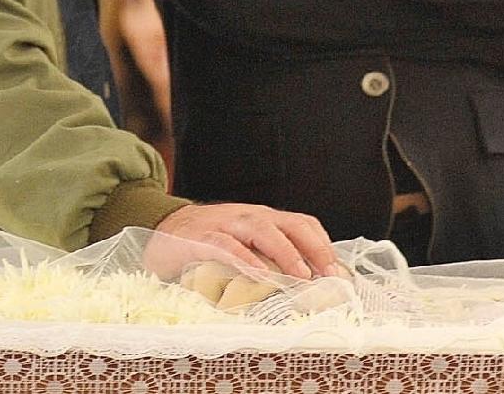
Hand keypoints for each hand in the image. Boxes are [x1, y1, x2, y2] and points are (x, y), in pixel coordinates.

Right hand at [150, 202, 337, 279]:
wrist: (163, 232)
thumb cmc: (210, 245)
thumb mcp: (246, 249)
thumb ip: (272, 261)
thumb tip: (312, 287)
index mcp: (263, 219)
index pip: (303, 224)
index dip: (324, 247)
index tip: (340, 274)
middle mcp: (248, 216)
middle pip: (290, 223)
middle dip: (314, 248)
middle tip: (329, 276)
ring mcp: (224, 224)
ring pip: (261, 229)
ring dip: (285, 252)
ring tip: (301, 275)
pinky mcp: (200, 238)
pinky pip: (225, 245)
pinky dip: (245, 259)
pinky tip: (259, 275)